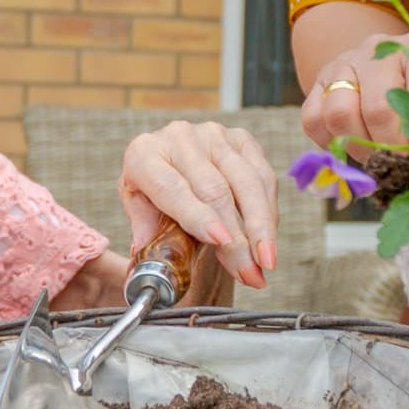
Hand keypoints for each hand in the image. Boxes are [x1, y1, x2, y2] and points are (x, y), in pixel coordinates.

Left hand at [117, 120, 283, 299]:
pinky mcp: (241, 138)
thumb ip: (145, 230)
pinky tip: (267, 239)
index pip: (172, 188)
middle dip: (237, 237)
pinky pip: (263, 176)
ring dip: (261, 228)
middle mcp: (178, 137)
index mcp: (144, 155)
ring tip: (266, 263)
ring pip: (247, 183)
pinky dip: (269, 212)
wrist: (170, 161)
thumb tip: (146, 251)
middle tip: (251, 273)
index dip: (198, 216)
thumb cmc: (152, 192)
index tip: (221, 241)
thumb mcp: (139, 210)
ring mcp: (213, 135)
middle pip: (215, 190)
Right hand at [298, 40, 408, 156]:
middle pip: (377, 109)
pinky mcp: (319, 81)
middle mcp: (377, 50)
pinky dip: (330, 144)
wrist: (387, 68)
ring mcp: (344, 63)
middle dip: (390, 148)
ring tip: (377, 159)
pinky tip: (351, 149)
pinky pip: (313, 119)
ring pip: (339, 114)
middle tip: (400, 165)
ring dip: (359, 148)